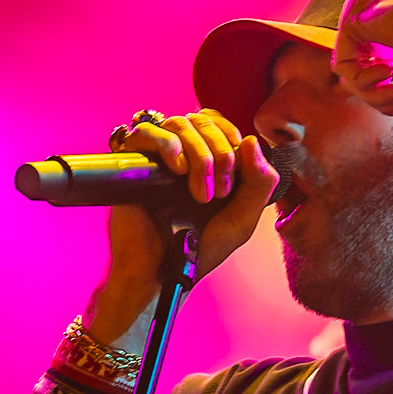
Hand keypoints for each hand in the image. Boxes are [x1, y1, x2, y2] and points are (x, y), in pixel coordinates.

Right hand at [102, 110, 276, 307]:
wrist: (164, 274)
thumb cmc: (199, 250)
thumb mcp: (242, 218)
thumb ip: (259, 182)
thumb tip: (252, 141)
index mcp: (205, 160)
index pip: (218, 122)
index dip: (231, 138)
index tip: (235, 174)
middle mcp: (181, 153)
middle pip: (202, 119)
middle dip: (220, 151)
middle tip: (220, 191)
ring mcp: (156, 157)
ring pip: (180, 123)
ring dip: (200, 155)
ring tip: (200, 195)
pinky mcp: (133, 163)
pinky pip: (146, 131)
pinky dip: (167, 144)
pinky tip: (178, 169)